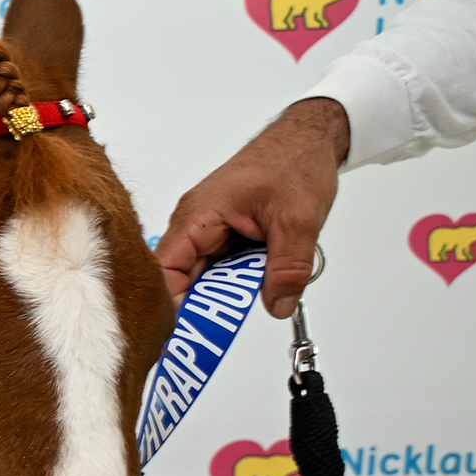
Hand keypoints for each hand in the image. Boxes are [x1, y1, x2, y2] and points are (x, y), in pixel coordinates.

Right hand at [154, 97, 347, 318]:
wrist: (309, 137)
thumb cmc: (295, 161)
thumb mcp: (298, 220)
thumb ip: (288, 268)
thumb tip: (278, 305)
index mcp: (197, 216)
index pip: (165, 273)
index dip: (172, 308)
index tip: (184, 338)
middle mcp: (194, 224)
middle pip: (183, 280)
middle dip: (202, 306)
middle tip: (217, 335)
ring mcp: (208, 229)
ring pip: (205, 276)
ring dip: (226, 291)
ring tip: (248, 301)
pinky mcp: (224, 233)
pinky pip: (221, 267)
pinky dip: (238, 279)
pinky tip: (257, 283)